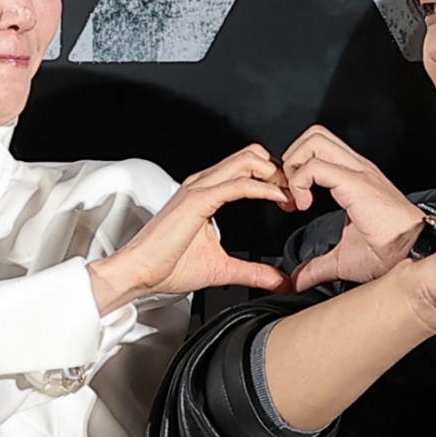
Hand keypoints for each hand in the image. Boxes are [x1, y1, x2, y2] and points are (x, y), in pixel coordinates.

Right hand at [87, 146, 294, 313]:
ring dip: (276, 175)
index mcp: (206, 191)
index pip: (248, 167)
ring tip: (291, 195)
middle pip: (252, 155)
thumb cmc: (167, 266)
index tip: (292, 199)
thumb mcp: (222, 269)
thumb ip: (254, 272)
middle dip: (280, 171)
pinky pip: (239, 184)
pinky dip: (264, 188)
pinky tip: (279, 199)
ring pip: (247, 160)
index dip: (274, 178)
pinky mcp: (197, 200)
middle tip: (296, 194)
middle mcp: (203, 183)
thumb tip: (280, 281)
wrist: (139, 273)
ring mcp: (199, 188)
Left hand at [282, 126, 426, 291]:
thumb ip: (317, 267)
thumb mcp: (343, 260)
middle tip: (289, 191)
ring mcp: (358, 172)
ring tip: (296, 195)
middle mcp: (357, 168)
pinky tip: (303, 205)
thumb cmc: (392, 253)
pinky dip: (299, 181)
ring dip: (295, 165)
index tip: (290, 201)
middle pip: (314, 135)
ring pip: (314, 140)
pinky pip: (315, 166)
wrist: (416, 254)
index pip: (319, 150)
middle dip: (292, 159)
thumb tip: (298, 280)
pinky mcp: (356, 183)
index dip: (296, 170)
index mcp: (355, 178)